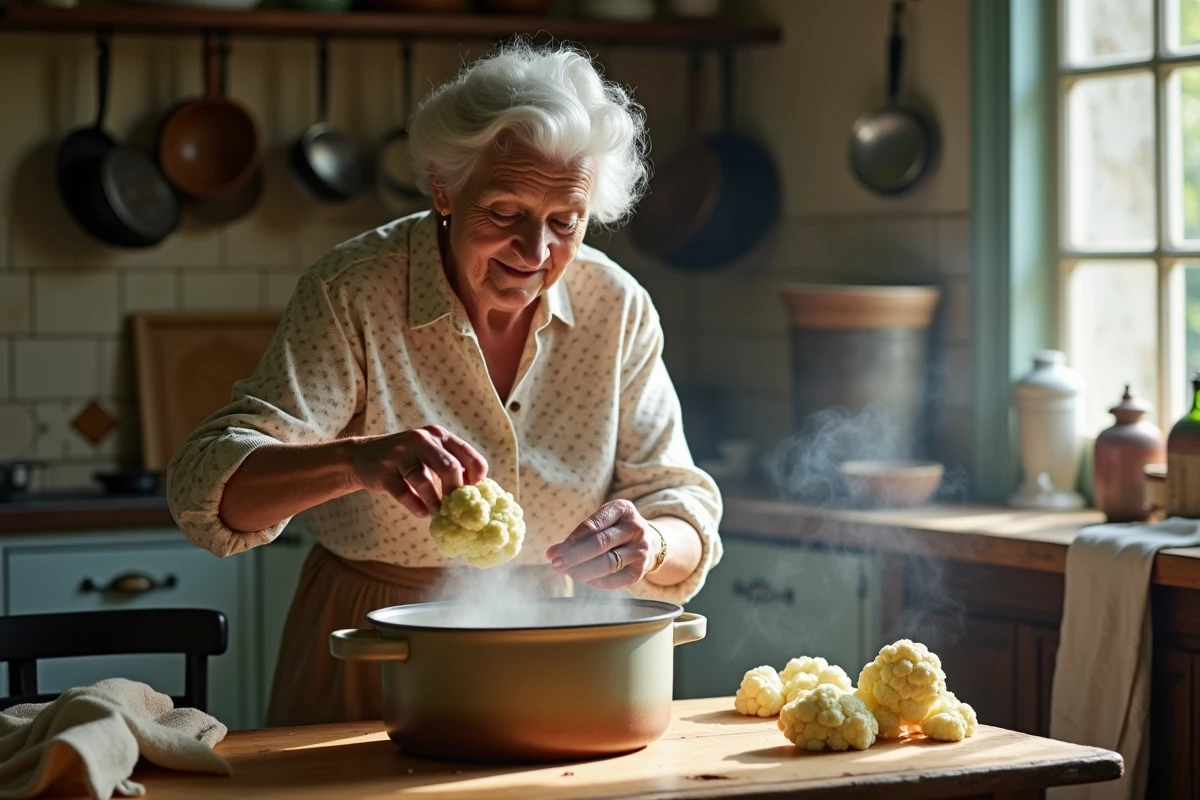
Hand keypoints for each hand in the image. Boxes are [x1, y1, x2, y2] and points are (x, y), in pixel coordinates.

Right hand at [349, 425, 486, 517]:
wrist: (362, 456)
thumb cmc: (406, 460)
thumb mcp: (430, 453)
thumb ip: (451, 464)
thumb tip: (477, 492)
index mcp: (439, 435)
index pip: (469, 456)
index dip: (476, 478)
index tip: (472, 494)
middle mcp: (422, 440)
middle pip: (450, 467)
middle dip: (456, 492)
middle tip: (456, 508)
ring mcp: (400, 453)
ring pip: (425, 481)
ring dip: (435, 503)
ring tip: (438, 514)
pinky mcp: (383, 470)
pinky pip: (403, 492)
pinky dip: (415, 505)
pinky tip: (422, 512)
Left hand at [546, 499, 659, 589]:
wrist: (649, 543)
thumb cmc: (615, 531)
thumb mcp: (601, 524)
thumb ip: (577, 536)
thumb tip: (550, 553)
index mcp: (623, 509)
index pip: (593, 525)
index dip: (572, 540)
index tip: (554, 551)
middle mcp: (635, 528)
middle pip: (599, 544)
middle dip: (573, 556)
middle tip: (556, 564)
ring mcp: (640, 550)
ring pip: (606, 563)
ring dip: (581, 570)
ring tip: (566, 572)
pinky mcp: (639, 571)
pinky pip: (612, 580)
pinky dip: (594, 581)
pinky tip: (582, 578)